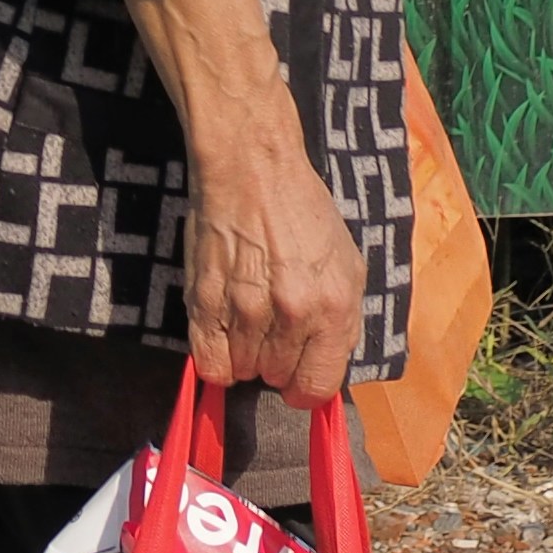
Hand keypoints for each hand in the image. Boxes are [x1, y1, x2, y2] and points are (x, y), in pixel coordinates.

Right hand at [120, 0, 367, 402]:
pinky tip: (220, 334)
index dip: (306, 387)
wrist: (251, 164)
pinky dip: (213, 357)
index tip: (298, 377)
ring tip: (246, 322)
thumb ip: (343, 320)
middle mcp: (291, 314)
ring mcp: (245, 308)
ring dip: (244, 355)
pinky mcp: (205, 296)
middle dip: (276, 363)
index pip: (318, 386)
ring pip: (243, 370)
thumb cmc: (302, 210)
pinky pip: (207, 359)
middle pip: (277, 378)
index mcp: (332, 307)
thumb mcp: (347, 263)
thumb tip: (327, 364)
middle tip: (271, 331)